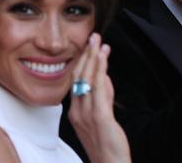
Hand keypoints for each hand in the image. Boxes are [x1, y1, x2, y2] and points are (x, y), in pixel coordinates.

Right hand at [68, 33, 130, 162]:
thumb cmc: (106, 144)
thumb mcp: (102, 116)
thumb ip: (103, 96)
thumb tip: (104, 76)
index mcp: (75, 111)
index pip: (76, 81)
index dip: (82, 62)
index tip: (88, 46)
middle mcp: (77, 111)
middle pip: (79, 76)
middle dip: (86, 54)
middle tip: (93, 36)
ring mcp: (86, 114)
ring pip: (87, 79)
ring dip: (93, 58)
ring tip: (98, 41)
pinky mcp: (99, 117)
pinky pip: (98, 89)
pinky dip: (100, 70)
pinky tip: (103, 58)